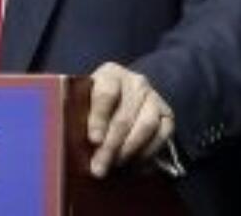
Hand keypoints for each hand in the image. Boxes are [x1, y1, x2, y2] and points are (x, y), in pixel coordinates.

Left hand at [86, 62, 174, 177]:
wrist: (125, 96)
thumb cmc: (96, 101)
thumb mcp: (85, 99)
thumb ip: (80, 112)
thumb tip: (72, 139)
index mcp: (111, 74)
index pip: (106, 93)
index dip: (99, 117)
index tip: (93, 140)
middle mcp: (136, 82)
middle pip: (125, 115)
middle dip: (111, 146)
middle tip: (99, 167)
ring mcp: (154, 97)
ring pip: (146, 126)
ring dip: (129, 150)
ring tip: (115, 165)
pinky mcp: (167, 114)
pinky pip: (162, 136)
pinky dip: (148, 153)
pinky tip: (133, 164)